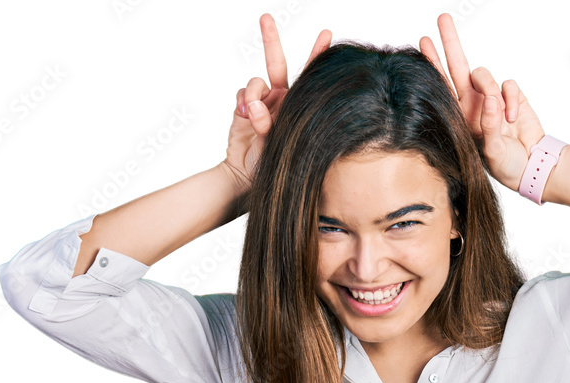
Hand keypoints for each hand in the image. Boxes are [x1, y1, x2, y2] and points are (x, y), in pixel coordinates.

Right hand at [222, 13, 331, 188]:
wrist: (246, 177)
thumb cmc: (273, 167)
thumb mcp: (283, 146)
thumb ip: (269, 125)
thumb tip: (255, 106)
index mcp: (298, 107)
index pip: (310, 78)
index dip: (317, 55)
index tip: (326, 33)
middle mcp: (280, 100)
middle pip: (276, 63)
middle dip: (271, 40)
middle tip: (266, 18)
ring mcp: (261, 101)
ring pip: (256, 82)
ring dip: (254, 96)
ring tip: (253, 116)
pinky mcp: (242, 106)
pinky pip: (242, 92)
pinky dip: (243, 102)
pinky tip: (245, 116)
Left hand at [419, 13, 544, 192]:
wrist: (532, 165)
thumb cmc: (506, 165)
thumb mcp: (492, 152)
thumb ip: (489, 127)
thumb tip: (491, 101)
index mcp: (461, 118)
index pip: (443, 87)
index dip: (433, 65)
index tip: (424, 41)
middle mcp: (473, 105)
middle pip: (458, 67)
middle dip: (450, 42)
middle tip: (442, 18)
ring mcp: (492, 99)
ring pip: (484, 75)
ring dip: (490, 89)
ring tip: (501, 116)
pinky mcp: (512, 96)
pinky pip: (507, 84)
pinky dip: (511, 99)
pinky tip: (513, 118)